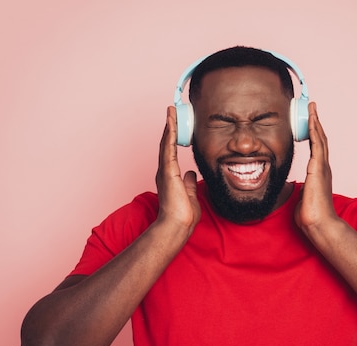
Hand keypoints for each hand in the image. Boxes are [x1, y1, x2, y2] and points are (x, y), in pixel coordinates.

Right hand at [155, 106, 200, 235]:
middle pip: (167, 143)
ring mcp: (165, 170)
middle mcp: (165, 171)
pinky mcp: (168, 170)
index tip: (176, 125)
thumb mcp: (190, 194)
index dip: (173, 137)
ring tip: (171, 110)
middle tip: (172, 111)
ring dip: (169, 125)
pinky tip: (171, 121)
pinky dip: (170, 132)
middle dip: (170, 127)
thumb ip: (189, 183)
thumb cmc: (183, 214)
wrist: (178, 224)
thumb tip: (191, 174)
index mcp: (170, 176)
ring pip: (166, 142)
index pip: (171, 152)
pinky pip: (168, 147)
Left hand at [295, 102, 338, 233]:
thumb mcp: (303, 197)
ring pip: (320, 139)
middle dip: (316, 122)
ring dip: (316, 122)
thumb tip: (295, 190)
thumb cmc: (311, 214)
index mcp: (319, 173)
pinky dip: (315, 131)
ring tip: (312, 107)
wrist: (318, 223)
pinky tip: (312, 120)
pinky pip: (317, 145)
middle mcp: (323, 167)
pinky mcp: (318, 168)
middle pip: (320, 139)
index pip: (317, 148)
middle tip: (312, 107)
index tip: (310, 121)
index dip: (314, 133)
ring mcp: (322, 167)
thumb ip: (301, 189)